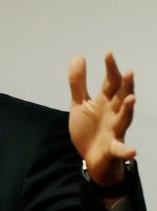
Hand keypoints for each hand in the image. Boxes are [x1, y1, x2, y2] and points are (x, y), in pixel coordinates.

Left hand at [68, 52, 135, 185]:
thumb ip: (78, 82)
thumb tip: (78, 56)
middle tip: (128, 72)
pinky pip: (121, 149)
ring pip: (124, 118)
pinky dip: (126, 150)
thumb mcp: (80, 103)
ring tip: (132, 99)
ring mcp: (115, 130)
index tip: (108, 53)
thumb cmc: (89, 128)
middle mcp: (113, 113)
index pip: (110, 82)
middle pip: (121, 97)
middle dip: (126, 86)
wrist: (91, 157)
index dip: (110, 69)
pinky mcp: (113, 148)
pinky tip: (132, 151)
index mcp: (105, 102)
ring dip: (129, 109)